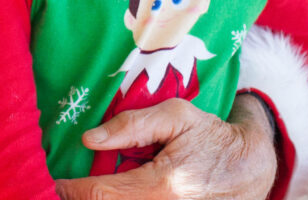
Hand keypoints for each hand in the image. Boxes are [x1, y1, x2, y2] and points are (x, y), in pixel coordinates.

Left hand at [55, 96, 277, 199]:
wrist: (250, 168)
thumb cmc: (211, 137)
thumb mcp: (175, 116)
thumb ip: (131, 125)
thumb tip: (89, 140)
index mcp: (163, 184)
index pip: (102, 193)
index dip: (72, 190)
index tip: (57, 181)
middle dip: (84, 199)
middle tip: (69, 187)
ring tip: (91, 189)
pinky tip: (113, 193)